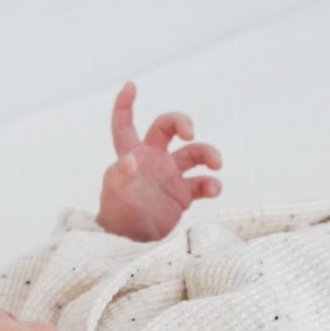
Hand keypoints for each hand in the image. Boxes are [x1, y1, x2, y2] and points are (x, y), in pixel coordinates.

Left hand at [96, 82, 222, 241]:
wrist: (130, 243)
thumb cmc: (117, 216)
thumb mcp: (113, 195)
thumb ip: (119, 176)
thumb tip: (130, 160)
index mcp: (131, 154)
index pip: (125, 124)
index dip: (125, 105)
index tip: (130, 86)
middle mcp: (153, 159)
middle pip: (169, 127)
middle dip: (182, 122)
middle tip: (190, 132)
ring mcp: (170, 175)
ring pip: (195, 154)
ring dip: (209, 154)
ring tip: (216, 164)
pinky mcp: (184, 193)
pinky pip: (203, 183)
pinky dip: (212, 184)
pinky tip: (214, 190)